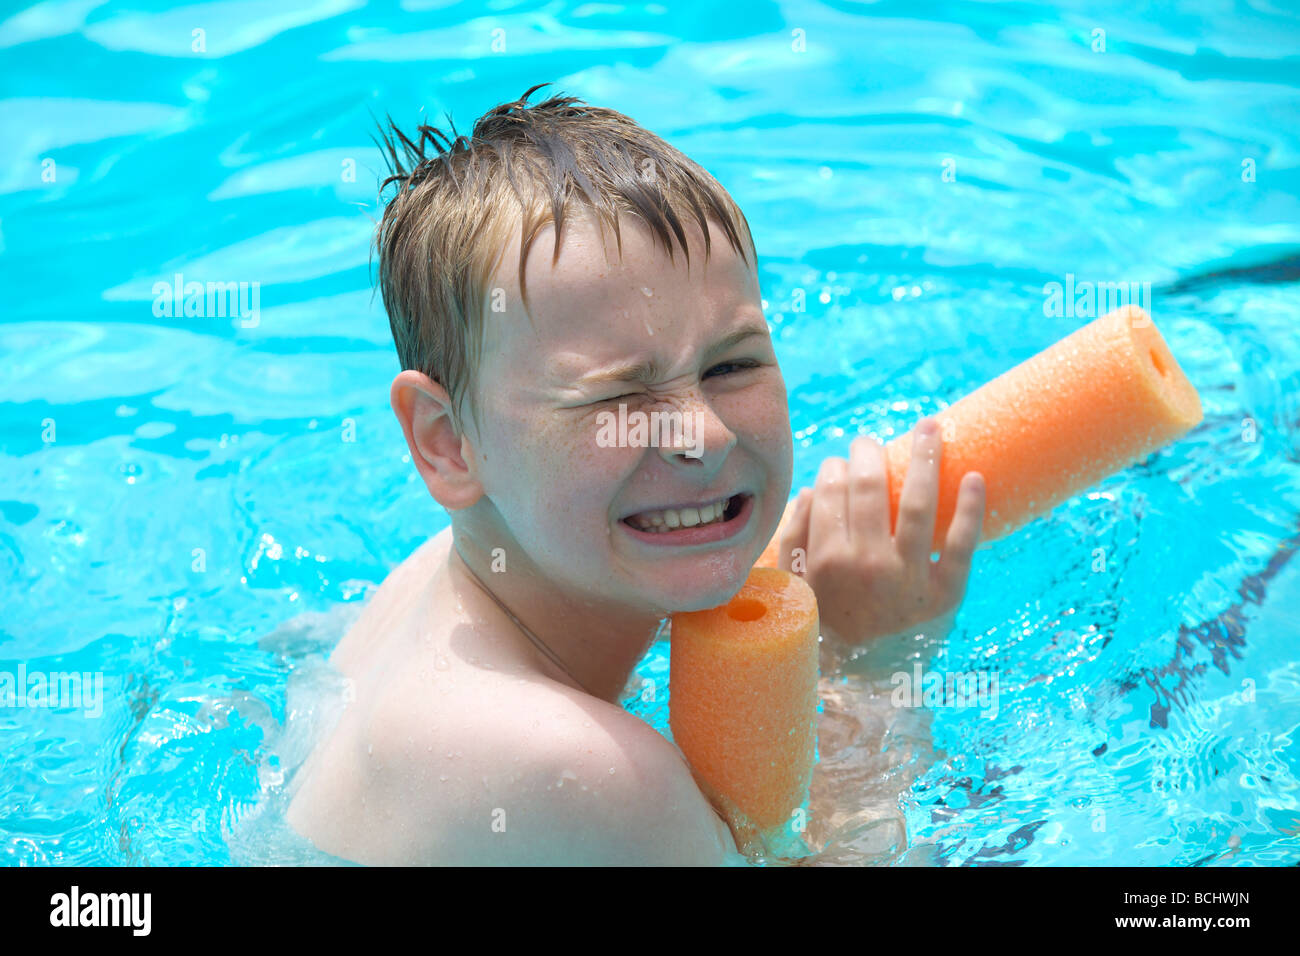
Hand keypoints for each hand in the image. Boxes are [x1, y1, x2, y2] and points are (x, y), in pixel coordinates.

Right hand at [776, 418, 984, 663]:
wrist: (868, 686)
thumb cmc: (828, 630)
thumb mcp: (798, 589)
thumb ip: (795, 538)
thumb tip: (813, 490)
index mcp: (827, 562)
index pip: (832, 495)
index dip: (835, 468)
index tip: (840, 461)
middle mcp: (868, 566)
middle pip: (872, 491)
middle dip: (871, 453)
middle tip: (870, 440)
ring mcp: (910, 580)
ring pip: (919, 505)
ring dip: (925, 458)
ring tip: (929, 428)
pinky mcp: (947, 595)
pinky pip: (961, 546)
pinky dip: (971, 509)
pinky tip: (974, 476)